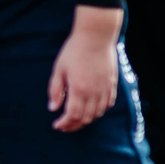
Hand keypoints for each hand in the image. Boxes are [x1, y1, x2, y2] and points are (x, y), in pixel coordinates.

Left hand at [47, 6, 122, 131]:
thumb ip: (55, 90)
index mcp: (78, 89)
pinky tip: (92, 110)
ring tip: (76, 120)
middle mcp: (93, 93)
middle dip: (73, 126)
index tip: (57, 125)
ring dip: (86, 120)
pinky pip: (107, 104)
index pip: (72, 115)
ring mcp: (104, 89)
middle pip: (85, 118)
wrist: (96, 37)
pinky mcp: (112, 84)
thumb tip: (52, 108)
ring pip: (97, 114)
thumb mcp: (59, 69)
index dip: (64, 124)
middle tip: (64, 126)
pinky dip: (99, 111)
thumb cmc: (74, 50)